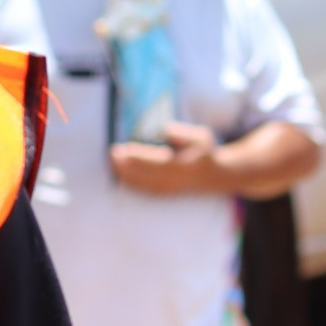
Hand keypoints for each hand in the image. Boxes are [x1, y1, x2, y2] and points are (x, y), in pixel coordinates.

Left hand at [110, 122, 224, 195]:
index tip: (126, 149)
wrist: (212, 177)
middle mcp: (177, 181)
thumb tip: (164, 130)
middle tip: (113, 154)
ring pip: (144, 186)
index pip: (160, 163)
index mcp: (187, 166)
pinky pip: (144, 191)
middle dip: (128, 166)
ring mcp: (170, 191)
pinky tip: (118, 172)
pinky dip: (130, 183)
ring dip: (125, 175)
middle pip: (148, 176)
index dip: (141, 157)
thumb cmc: (203, 151)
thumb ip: (183, 133)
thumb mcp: (201, 136)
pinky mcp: (164, 195)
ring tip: (112, 161)